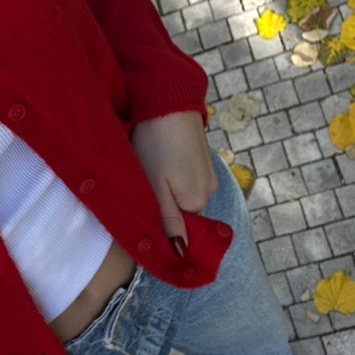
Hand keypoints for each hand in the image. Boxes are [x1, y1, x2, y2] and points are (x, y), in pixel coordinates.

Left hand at [130, 112, 217, 248]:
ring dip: (169, 186)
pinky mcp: (204, 156)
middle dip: (165, 202)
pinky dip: (175, 171)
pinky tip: (162, 156)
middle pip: (183, 210)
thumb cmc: (156, 145)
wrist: (170, 102)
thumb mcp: (155, 186)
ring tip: (152, 166)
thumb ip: (168, 219)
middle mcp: (209, 190)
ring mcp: (209, 172)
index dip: (162, 221)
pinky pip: (188, 175)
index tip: (145, 205)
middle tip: (145, 182)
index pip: (181, 228)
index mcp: (196, 202)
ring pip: (185, 191)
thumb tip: (181, 251)